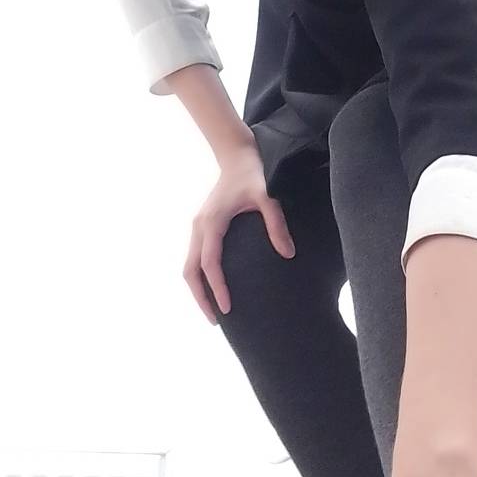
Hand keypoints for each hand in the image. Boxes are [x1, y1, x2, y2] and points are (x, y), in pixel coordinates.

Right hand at [183, 143, 294, 321]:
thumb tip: (288, 254)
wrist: (237, 155)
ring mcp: (197, 227)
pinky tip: (213, 290)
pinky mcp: (201, 227)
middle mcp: (199, 226)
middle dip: (201, 298)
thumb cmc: (254, 175)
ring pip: (188, 266)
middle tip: (217, 322)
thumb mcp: (269, 197)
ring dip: (197, 290)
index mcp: (212, 222)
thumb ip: (276, 224)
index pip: (210, 263)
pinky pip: (194, 258)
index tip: (227, 308)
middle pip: (190, 271)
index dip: (217, 288)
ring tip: (214, 313)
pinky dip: (199, 277)